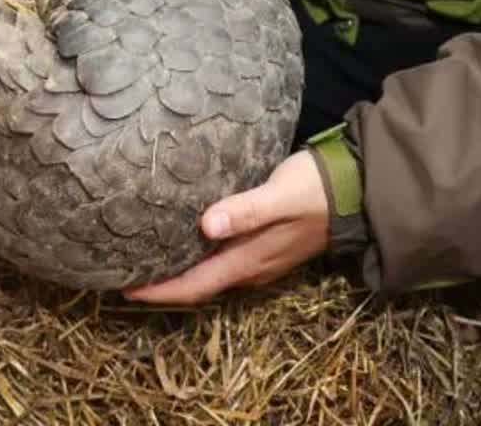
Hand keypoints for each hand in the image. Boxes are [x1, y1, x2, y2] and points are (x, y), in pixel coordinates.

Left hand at [123, 150, 329, 304]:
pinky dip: (199, 254)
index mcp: (249, 260)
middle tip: (126, 269)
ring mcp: (261, 258)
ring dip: (180, 269)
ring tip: (147, 254)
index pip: (194, 286)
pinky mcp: (267, 244)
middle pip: (199, 284)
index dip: (159, 291)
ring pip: (211, 272)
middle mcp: (252, 267)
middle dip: (163, 283)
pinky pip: (224, 259)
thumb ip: (246, 211)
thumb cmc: (315, 189)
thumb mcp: (279, 195)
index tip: (123, 287)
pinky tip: (186, 235)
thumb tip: (206, 226)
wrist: (357, 191)